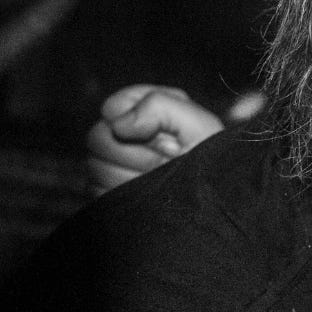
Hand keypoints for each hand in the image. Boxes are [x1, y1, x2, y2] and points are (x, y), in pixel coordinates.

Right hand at [86, 85, 226, 195]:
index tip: (164, 137)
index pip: (113, 107)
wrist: (215, 205)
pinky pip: (97, 192)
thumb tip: (119, 124)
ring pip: (95, 168)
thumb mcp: (199, 125)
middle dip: (133, 152)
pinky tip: (149, 197)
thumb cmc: (213, 163)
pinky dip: (124, 196)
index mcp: (150, 113)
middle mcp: (129, 137)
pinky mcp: (111, 195)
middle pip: (97, 138)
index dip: (133, 122)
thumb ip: (161, 106)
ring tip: (161, 180)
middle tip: (164, 162)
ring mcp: (115, 167)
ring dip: (131, 176)